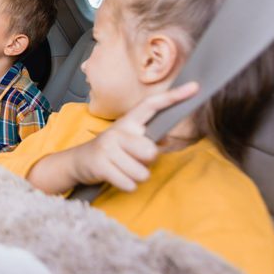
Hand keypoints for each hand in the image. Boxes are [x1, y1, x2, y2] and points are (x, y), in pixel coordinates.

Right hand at [68, 82, 199, 191]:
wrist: (79, 161)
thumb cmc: (112, 151)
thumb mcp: (129, 140)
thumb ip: (150, 139)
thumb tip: (166, 140)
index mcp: (128, 122)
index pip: (151, 105)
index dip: (173, 97)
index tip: (194, 88)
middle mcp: (117, 131)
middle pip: (150, 152)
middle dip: (147, 162)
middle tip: (134, 159)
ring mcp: (107, 148)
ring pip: (142, 173)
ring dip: (137, 176)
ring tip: (123, 169)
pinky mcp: (101, 165)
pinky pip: (130, 184)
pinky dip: (127, 185)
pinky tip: (117, 177)